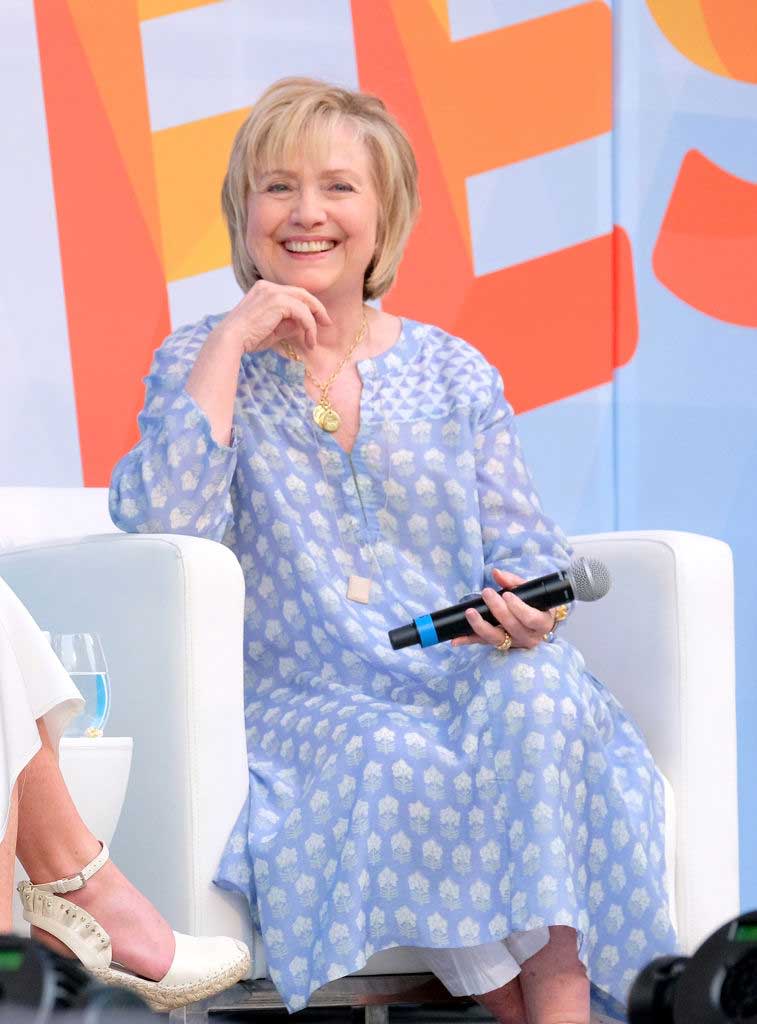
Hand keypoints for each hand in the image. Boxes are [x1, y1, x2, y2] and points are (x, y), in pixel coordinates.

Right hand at [215, 279, 331, 355]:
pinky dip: (309, 327)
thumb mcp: (271, 329)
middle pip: (302, 293)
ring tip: (314, 340)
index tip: (317, 320)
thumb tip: (302, 325)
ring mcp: (273, 291)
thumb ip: (287, 324)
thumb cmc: (247, 338)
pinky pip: (303, 312)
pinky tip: (310, 340)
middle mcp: (268, 286)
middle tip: (327, 323)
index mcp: (264, 289)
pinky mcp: (278, 301)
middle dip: (317, 309)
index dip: (307, 306)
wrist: (231, 339)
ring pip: (304, 303)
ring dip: (314, 322)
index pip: (292, 294)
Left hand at [450, 567, 554, 649]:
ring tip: (470, 613)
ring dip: (480, 626)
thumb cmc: (535, 603)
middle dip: (498, 610)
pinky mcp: (500, 645)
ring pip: (496, 638)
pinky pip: (483, 643)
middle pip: (511, 626)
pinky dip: (468, 640)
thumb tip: (496, 573)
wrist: (537, 621)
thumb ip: (513, 581)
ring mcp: (514, 643)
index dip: (518, 608)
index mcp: (542, 623)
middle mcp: (529, 637)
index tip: (507, 595)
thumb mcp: (530, 591)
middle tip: (487, 593)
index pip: (531, 619)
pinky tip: (456, 639)